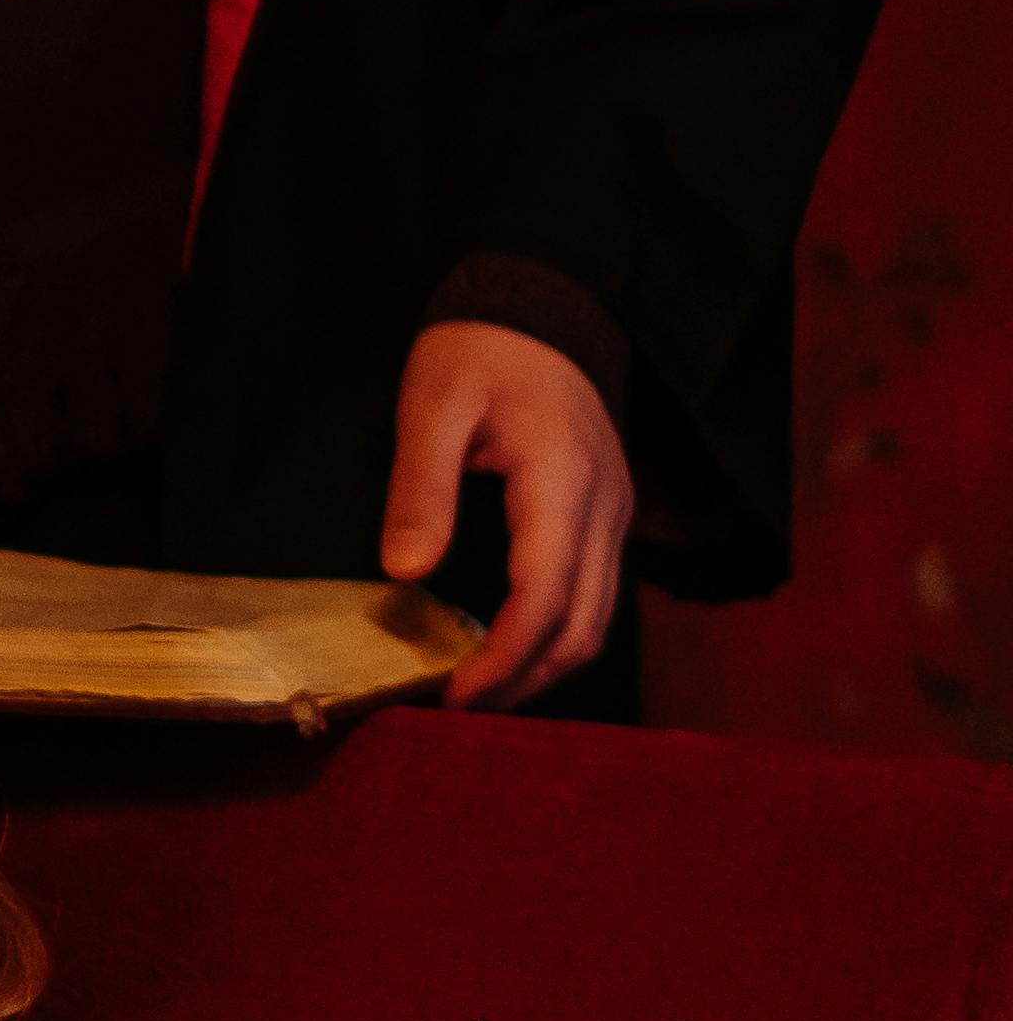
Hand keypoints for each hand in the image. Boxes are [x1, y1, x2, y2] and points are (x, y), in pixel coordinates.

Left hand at [382, 322, 631, 707]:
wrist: (535, 311)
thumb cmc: (477, 351)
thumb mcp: (431, 406)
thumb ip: (420, 489)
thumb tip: (405, 573)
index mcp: (562, 480)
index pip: (546, 596)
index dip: (505, 658)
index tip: (455, 696)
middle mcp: (605, 506)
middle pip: (585, 625)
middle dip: (526, 680)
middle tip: (460, 709)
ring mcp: (615, 513)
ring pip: (599, 619)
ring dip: (546, 666)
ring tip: (481, 691)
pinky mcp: (607, 516)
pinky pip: (596, 594)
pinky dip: (557, 632)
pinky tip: (508, 647)